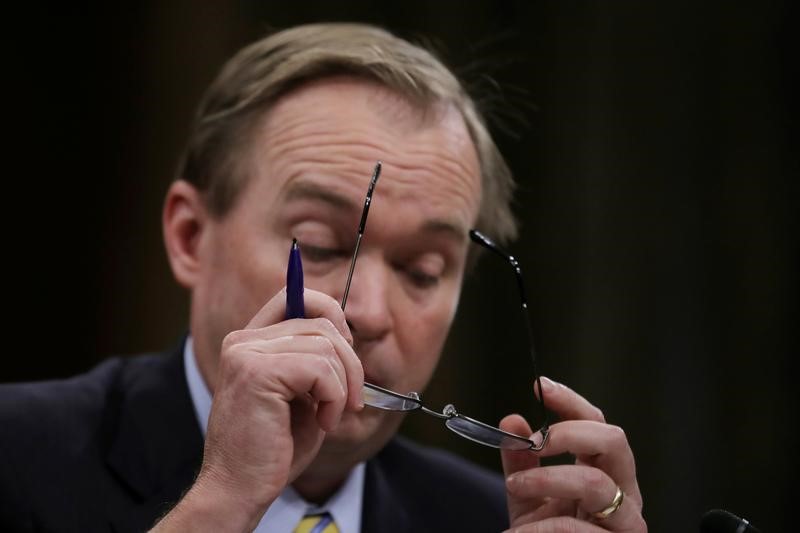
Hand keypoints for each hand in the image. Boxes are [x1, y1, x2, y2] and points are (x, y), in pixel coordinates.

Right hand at [154, 288, 363, 531]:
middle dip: (350, 359)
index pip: (293, 296)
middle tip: (351, 398)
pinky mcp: (257, 372)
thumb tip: (346, 333)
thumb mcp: (301, 395)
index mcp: (250, 342)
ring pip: (327, 344)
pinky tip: (322, 422)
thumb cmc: (273, 449)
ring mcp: (247, 353)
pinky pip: (321, 368)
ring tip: (329, 416)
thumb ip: (315, 360)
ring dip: (343, 385)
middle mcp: (244, 340)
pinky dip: (334, 396)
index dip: (329, 313)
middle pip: (321, 320)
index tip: (345, 354)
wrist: (239, 489)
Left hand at [500, 377, 645, 531]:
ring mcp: (625, 523)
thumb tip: (512, 421)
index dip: (571, 401)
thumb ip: (521, 460)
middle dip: (570, 432)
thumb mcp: (528, 495)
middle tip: (536, 442)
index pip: (598, 424)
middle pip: (614, 440)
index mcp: (606, 472)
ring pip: (596, 483)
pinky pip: (576, 528)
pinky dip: (541, 527)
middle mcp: (624, 493)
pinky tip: (519, 532)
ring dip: (548, 478)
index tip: (540, 386)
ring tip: (517, 486)